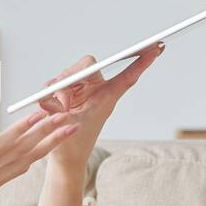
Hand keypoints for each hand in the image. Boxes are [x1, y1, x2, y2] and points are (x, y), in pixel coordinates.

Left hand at [0, 109, 79, 205]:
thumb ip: (8, 170)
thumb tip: (26, 163)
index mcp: (3, 173)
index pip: (34, 154)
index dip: (54, 141)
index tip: (72, 128)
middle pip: (25, 148)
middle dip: (47, 132)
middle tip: (67, 117)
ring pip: (2, 145)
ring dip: (20, 130)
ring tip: (37, 115)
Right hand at [36, 41, 164, 169]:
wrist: (66, 157)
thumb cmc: (73, 144)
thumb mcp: (66, 127)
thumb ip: (56, 110)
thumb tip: (48, 95)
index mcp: (106, 98)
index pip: (128, 76)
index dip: (142, 62)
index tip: (157, 48)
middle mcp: (96, 90)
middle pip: (89, 65)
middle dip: (73, 73)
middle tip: (62, 86)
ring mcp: (82, 90)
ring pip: (72, 73)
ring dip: (61, 84)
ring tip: (59, 105)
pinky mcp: (68, 92)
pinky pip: (59, 81)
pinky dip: (52, 89)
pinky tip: (50, 101)